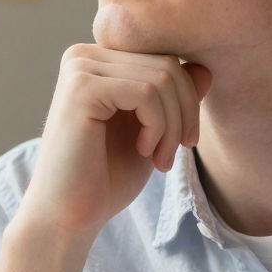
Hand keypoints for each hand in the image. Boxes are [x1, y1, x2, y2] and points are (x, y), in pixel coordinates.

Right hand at [15, 45, 210, 239]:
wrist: (67, 216)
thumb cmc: (106, 178)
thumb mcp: (153, 132)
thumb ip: (174, 98)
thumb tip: (204, 67)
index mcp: (98, 61)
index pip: (165, 59)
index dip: (187, 101)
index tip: (182, 143)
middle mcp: (84, 55)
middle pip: (167, 64)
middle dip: (184, 114)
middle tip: (172, 155)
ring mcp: (80, 68)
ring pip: (161, 79)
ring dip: (173, 126)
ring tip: (159, 159)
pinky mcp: (81, 88)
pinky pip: (147, 93)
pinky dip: (158, 127)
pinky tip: (143, 151)